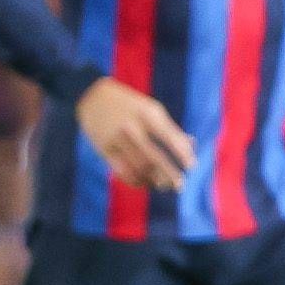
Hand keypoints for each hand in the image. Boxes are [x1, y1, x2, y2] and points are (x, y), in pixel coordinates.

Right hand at [76, 77, 195, 191]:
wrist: (92, 97)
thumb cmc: (130, 105)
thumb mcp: (151, 109)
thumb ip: (170, 128)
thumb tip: (191, 146)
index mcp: (147, 114)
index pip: (169, 137)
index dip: (182, 153)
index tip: (191, 166)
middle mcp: (132, 127)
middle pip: (154, 157)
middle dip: (169, 174)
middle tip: (180, 186)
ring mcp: (116, 139)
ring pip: (138, 167)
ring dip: (152, 179)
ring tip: (163, 185)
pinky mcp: (104, 148)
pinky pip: (121, 170)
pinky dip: (134, 179)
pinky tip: (144, 182)